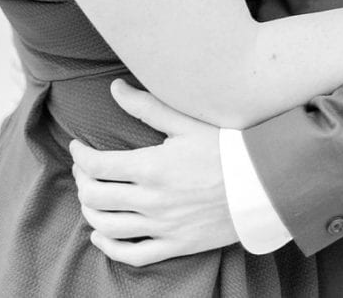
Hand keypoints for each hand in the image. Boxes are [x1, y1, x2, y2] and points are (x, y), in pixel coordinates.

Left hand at [68, 79, 236, 266]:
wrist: (265, 186)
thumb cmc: (227, 150)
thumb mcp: (186, 123)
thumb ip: (146, 107)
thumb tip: (114, 87)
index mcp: (151, 167)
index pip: (96, 165)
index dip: (79, 155)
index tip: (78, 147)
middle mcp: (152, 200)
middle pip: (95, 196)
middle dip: (81, 180)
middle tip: (84, 170)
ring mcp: (164, 226)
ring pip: (108, 226)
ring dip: (90, 212)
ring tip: (90, 198)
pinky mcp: (177, 245)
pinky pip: (134, 256)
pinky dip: (111, 249)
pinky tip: (101, 236)